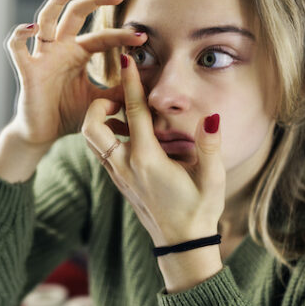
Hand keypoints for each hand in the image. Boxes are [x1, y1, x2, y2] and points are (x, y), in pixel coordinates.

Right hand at [3, 0, 146, 147]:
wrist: (43, 134)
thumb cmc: (69, 114)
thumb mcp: (101, 101)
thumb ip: (121, 91)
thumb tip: (149, 84)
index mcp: (78, 53)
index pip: (102, 37)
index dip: (122, 35)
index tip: (143, 37)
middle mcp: (60, 47)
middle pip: (76, 13)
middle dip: (96, 0)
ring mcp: (42, 55)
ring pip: (46, 18)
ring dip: (58, 0)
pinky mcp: (26, 69)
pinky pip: (17, 47)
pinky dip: (21, 34)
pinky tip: (32, 28)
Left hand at [81, 53, 225, 247]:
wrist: (180, 246)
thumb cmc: (199, 212)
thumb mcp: (212, 179)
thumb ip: (210, 146)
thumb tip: (211, 118)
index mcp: (147, 161)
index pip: (135, 113)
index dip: (130, 83)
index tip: (125, 59)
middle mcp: (126, 166)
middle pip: (93, 126)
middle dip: (98, 104)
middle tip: (118, 95)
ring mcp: (118, 175)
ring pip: (92, 140)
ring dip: (100, 119)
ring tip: (123, 110)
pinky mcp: (118, 182)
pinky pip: (101, 151)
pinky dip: (105, 134)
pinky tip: (126, 130)